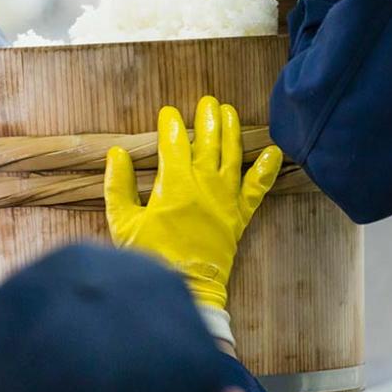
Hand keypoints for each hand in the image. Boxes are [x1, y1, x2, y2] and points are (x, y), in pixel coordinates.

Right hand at [104, 96, 282, 310]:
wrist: (185, 289)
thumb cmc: (151, 258)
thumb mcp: (123, 223)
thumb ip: (118, 186)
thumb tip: (117, 154)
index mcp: (175, 184)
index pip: (173, 142)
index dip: (170, 124)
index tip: (168, 113)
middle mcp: (204, 185)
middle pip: (207, 141)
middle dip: (206, 118)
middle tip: (207, 102)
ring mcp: (225, 199)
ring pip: (231, 155)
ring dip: (231, 130)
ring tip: (230, 111)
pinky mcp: (240, 216)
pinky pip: (258, 188)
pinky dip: (267, 169)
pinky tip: (275, 151)